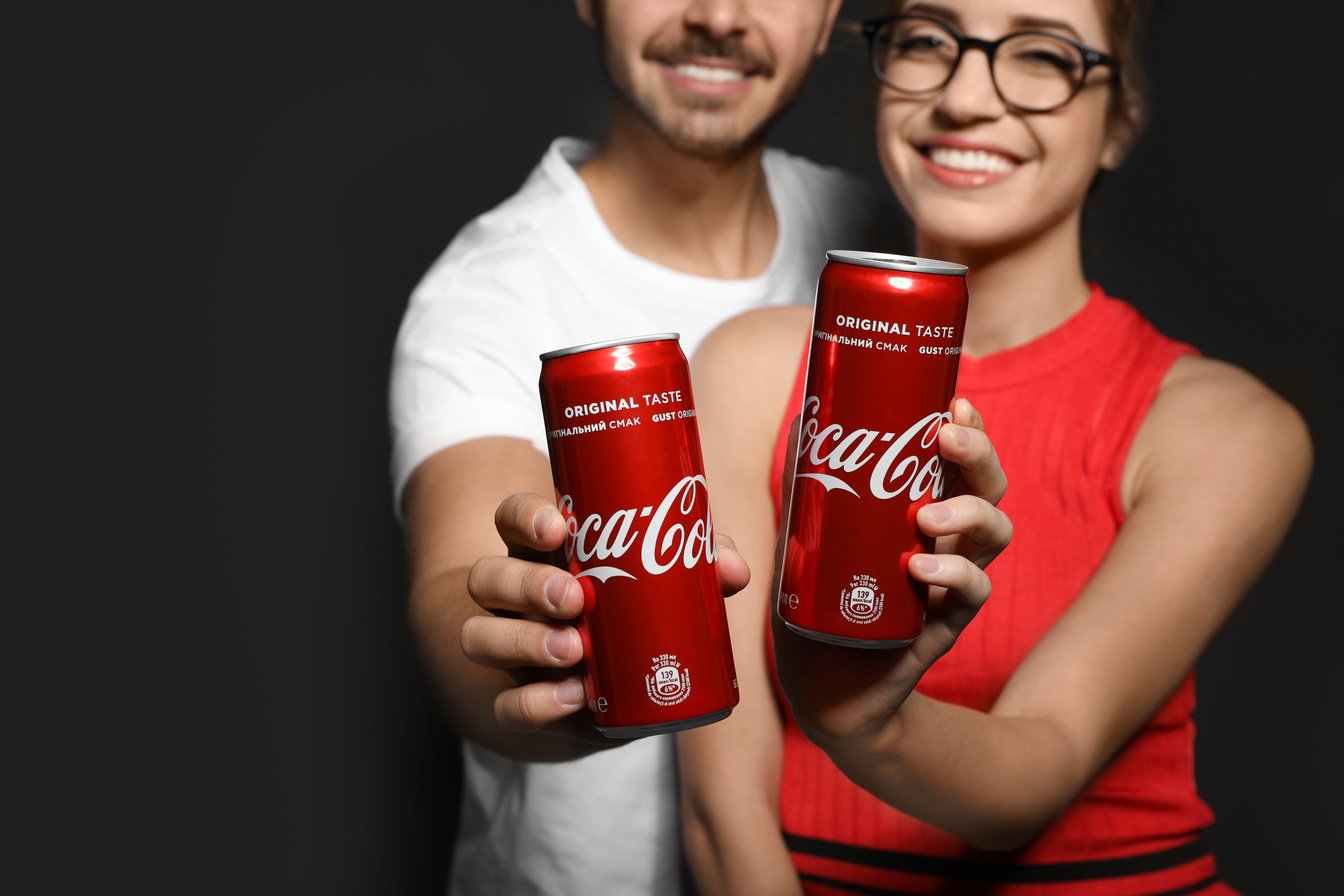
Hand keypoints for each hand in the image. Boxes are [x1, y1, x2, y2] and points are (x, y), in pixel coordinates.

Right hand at [464, 491, 750, 739]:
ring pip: (479, 636)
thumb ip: (694, 565)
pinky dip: (537, 702)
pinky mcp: (517, 699)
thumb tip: (731, 569)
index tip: (559, 526)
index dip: (526, 517)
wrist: (597, 690)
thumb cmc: (628, 610)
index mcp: (542, 551)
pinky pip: (507, 703)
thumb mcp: (655, 579)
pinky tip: (574, 697)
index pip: (511, 518)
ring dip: (525, 642)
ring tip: (574, 650)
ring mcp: (507, 647)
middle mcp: (512, 596)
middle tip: (575, 597)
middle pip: (488, 576)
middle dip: (528, 585)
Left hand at [769, 397, 1010, 748]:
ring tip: (927, 514)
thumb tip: (803, 419)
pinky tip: (921, 567)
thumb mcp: (805, 538)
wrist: (820, 692)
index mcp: (921, 512)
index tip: (954, 402)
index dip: (969, 429)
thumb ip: (806, 485)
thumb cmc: (819, 605)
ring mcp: (947, 584)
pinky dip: (953, 575)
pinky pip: (970, 596)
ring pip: (994, 536)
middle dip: (978, 455)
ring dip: (968, 513)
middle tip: (947, 438)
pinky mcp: (941, 628)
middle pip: (990, 488)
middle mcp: (945, 542)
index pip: (961, 462)